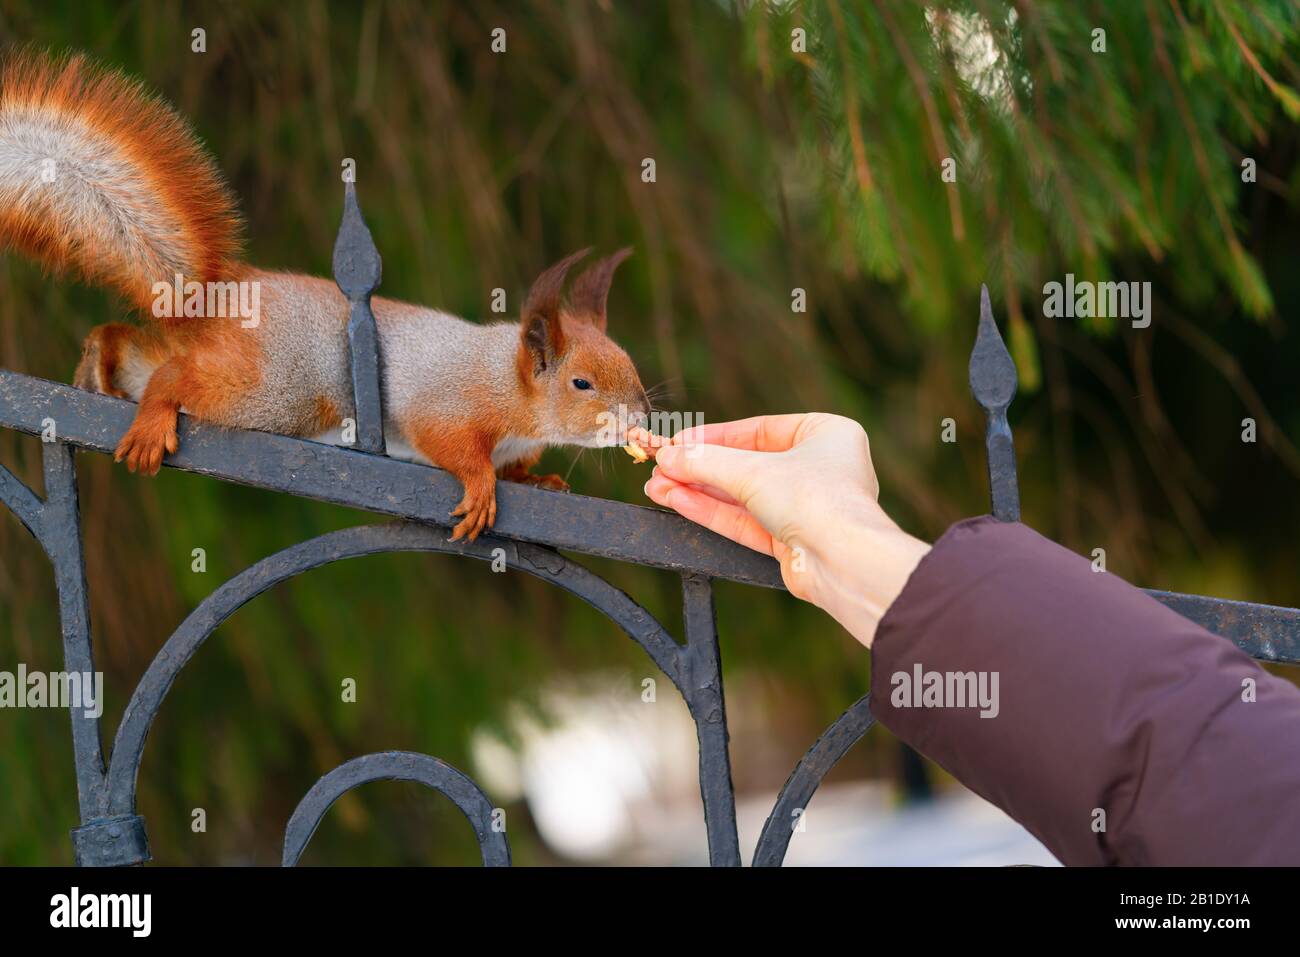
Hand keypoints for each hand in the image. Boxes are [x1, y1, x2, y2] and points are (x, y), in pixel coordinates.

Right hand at [636, 414, 930, 647]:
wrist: (843, 561)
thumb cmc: (816, 500)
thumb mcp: (751, 471)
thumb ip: (705, 462)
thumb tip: (667, 456)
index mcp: (826, 434)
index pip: (758, 430)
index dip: (714, 437)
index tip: (678, 441)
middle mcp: (819, 468)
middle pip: (746, 464)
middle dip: (699, 468)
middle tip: (660, 465)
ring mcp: (805, 507)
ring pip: (741, 495)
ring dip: (698, 491)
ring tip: (657, 486)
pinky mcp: (791, 540)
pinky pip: (745, 520)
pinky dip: (711, 511)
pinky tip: (676, 501)